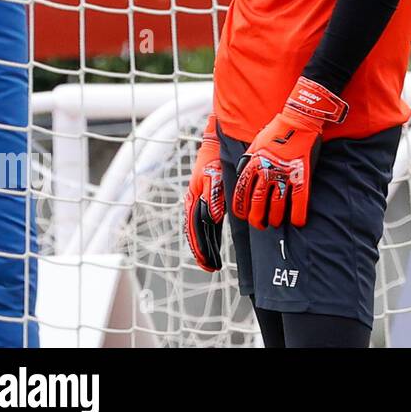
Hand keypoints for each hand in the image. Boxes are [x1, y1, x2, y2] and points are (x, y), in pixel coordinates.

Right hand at [183, 113, 224, 270]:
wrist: (216, 144)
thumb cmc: (215, 159)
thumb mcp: (214, 176)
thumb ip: (213, 196)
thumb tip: (212, 217)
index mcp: (193, 200)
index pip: (194, 230)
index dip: (200, 248)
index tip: (206, 263)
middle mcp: (195, 203)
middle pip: (197, 233)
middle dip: (203, 251)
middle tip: (211, 267)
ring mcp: (200, 201)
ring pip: (202, 229)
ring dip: (207, 245)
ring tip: (212, 262)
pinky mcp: (209, 198)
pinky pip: (208, 221)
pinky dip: (210, 234)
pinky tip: (215, 243)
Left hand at [231, 76, 347, 229]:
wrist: (299, 120)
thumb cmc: (277, 130)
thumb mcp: (255, 143)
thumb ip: (248, 160)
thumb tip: (242, 173)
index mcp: (253, 164)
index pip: (242, 193)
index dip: (241, 209)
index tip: (243, 216)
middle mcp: (266, 172)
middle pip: (258, 203)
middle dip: (257, 218)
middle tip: (259, 225)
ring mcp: (284, 174)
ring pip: (277, 205)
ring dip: (275, 218)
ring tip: (275, 223)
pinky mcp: (301, 174)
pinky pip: (299, 199)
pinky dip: (298, 213)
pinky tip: (298, 222)